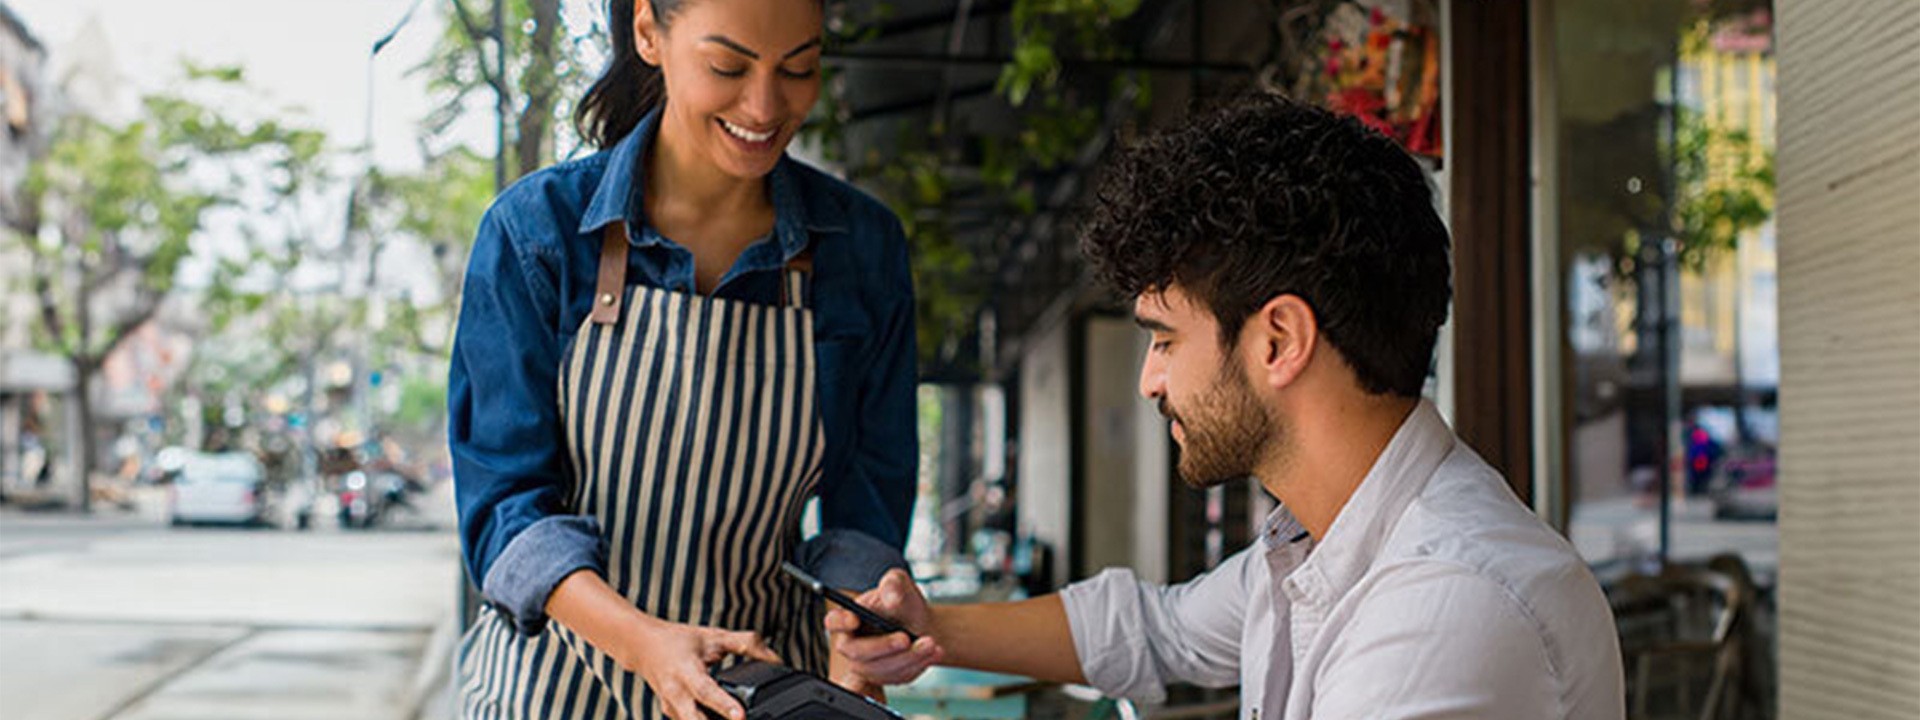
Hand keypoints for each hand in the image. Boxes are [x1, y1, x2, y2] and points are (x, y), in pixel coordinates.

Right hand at [619, 618, 781, 719]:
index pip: (707, 690)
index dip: (724, 705)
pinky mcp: (672, 715)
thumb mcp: (713, 636)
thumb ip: (746, 644)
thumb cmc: (679, 641)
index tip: (740, 717)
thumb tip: (776, 659)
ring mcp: (672, 708)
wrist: (642, 647)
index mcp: (686, 671)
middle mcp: (676, 694)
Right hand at [825, 568, 942, 685]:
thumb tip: (891, 596)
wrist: (922, 624)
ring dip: (908, 657)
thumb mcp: (900, 583)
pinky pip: (897, 677)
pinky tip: (932, 651)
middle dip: (883, 646)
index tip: (854, 619)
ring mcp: (867, 665)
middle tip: (906, 638)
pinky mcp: (885, 677)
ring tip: (930, 643)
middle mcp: (853, 644)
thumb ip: (893, 583)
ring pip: (880, 669)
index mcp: (849, 617)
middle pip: (857, 653)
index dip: (840, 622)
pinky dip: (917, 665)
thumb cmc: (903, 602)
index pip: (833, 621)